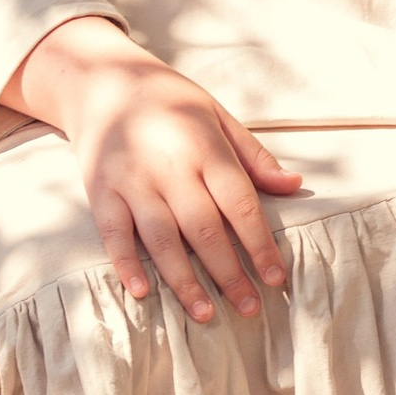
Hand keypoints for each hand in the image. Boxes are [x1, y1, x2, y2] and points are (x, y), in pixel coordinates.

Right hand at [2, 15, 304, 322]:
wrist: (102, 80)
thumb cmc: (170, 102)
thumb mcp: (218, 116)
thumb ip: (254, 156)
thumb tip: (295, 185)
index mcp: (205, 149)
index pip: (240, 204)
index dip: (259, 244)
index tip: (276, 277)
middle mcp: (169, 168)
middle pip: (204, 229)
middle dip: (229, 273)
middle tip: (250, 308)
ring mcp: (132, 181)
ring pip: (162, 239)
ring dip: (184, 280)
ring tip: (206, 314)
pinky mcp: (101, 191)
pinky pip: (114, 233)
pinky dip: (126, 263)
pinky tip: (142, 292)